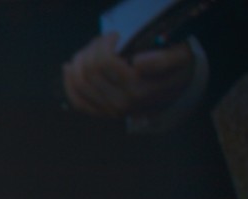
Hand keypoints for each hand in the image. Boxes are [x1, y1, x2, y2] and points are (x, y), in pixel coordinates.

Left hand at [63, 33, 193, 117]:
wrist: (175, 92)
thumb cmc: (174, 70)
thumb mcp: (178, 58)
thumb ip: (162, 60)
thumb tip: (137, 62)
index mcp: (137, 89)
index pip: (104, 62)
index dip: (104, 43)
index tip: (115, 36)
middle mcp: (121, 103)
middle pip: (88, 70)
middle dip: (91, 49)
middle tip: (102, 41)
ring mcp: (109, 111)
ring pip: (79, 82)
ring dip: (79, 61)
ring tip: (90, 51)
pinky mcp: (101, 113)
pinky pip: (77, 100)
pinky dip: (69, 83)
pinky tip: (69, 68)